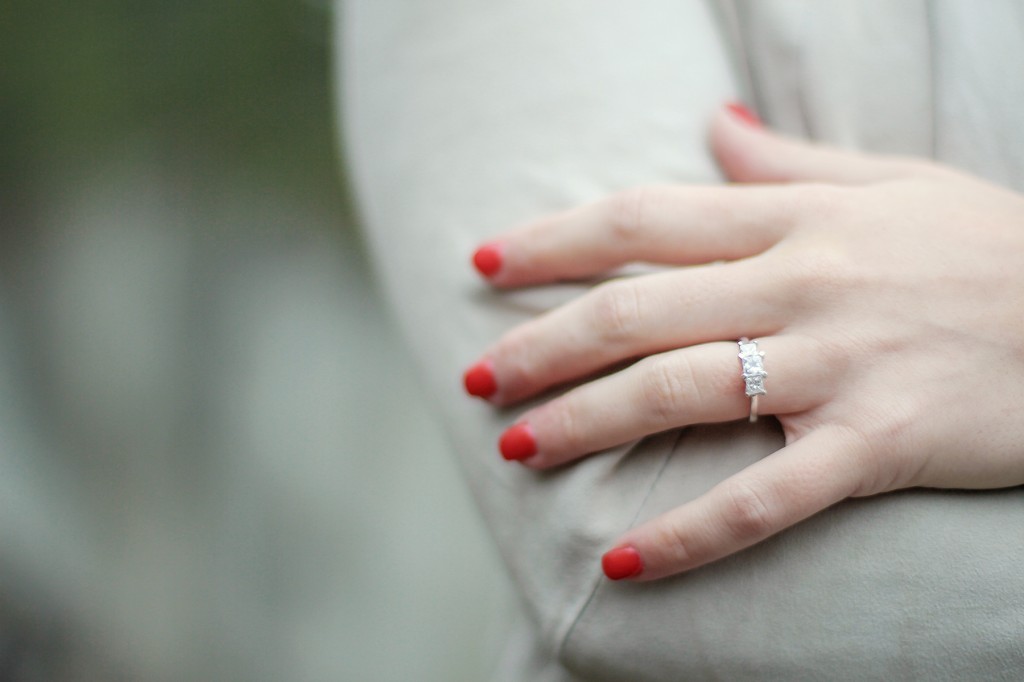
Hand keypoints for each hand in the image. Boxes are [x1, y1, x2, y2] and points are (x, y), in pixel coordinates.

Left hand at [463, 104, 1023, 581]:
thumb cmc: (992, 246)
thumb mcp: (892, 179)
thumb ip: (787, 160)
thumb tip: (712, 124)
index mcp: (797, 219)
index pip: (642, 221)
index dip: (553, 241)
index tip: (485, 263)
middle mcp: (802, 285)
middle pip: (637, 311)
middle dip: (542, 345)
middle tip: (476, 376)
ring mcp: (838, 368)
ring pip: (679, 393)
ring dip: (583, 422)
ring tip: (514, 445)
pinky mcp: (879, 446)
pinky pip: (764, 499)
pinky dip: (687, 534)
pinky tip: (621, 561)